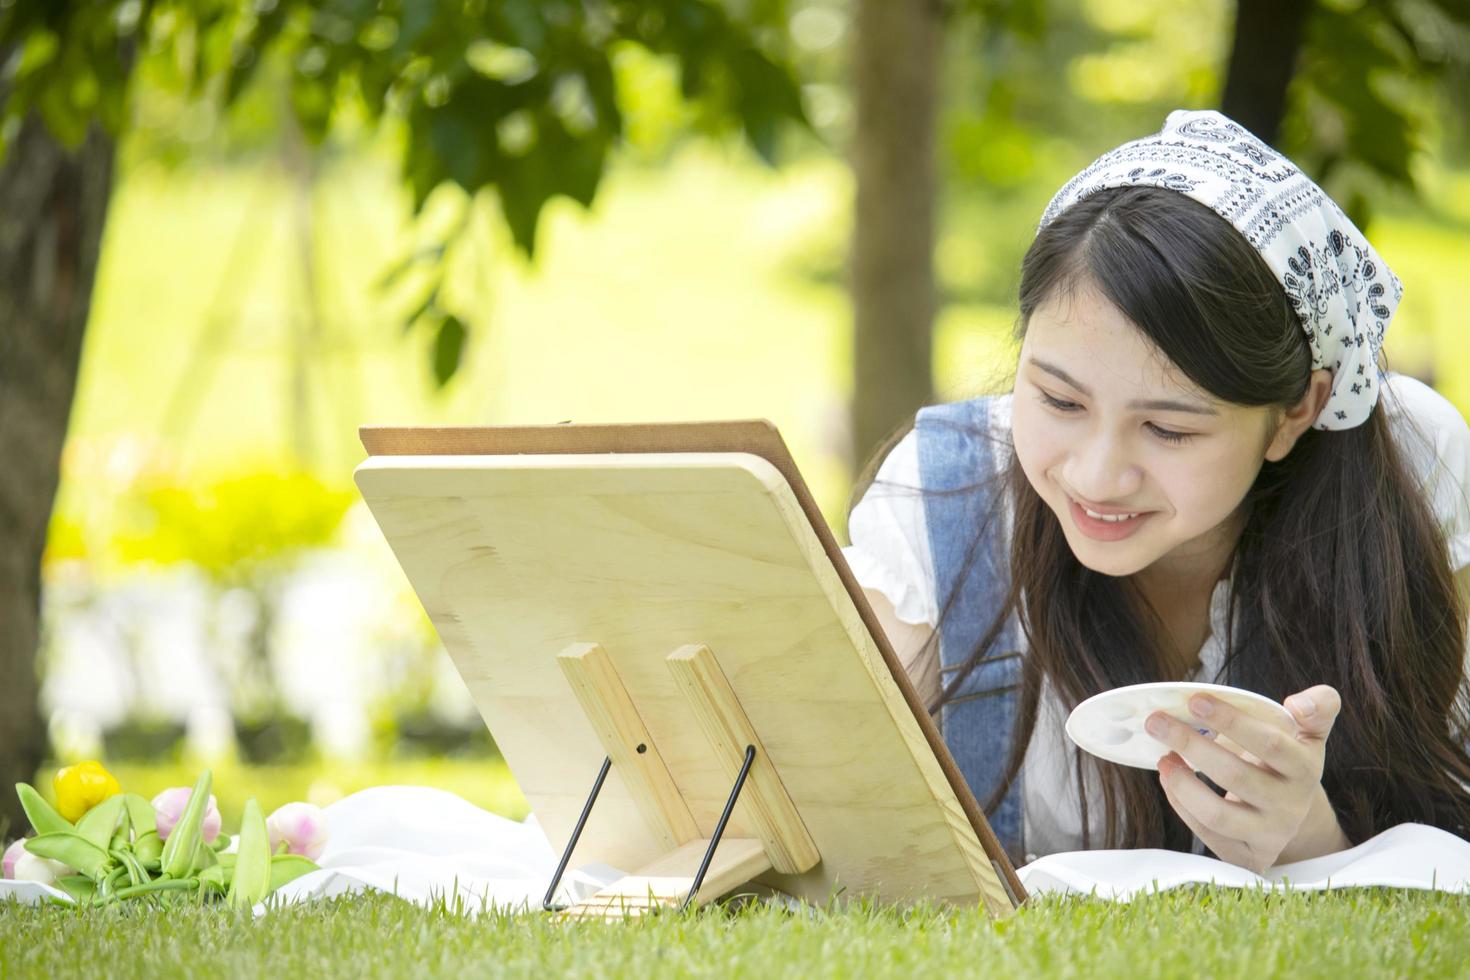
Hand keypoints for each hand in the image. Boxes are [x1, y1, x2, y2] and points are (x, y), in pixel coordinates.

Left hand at [1147, 684, 1351, 871]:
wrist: (1293, 813)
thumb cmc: (1287, 761)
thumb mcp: (1308, 734)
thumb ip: (1317, 708)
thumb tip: (1298, 703)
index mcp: (1305, 769)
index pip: (1270, 744)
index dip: (1231, 721)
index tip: (1194, 700)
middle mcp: (1290, 807)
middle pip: (1235, 776)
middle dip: (1191, 745)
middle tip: (1156, 721)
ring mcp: (1269, 836)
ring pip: (1217, 814)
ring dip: (1181, 783)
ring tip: (1163, 756)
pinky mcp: (1247, 858)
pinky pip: (1206, 834)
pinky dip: (1181, 804)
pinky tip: (1169, 778)